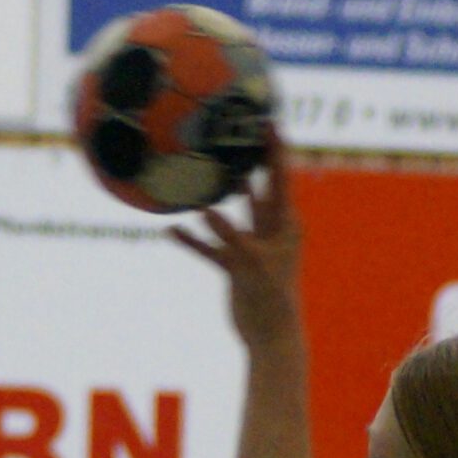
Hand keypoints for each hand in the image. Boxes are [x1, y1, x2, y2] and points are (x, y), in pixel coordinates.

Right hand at [170, 144, 301, 349]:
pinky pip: (210, 248)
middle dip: (247, 163)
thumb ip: (230, 236)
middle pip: (257, 189)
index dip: (274, 150)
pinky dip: (193, 240)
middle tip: (231, 134)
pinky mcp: (235, 266)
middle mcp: (270, 232)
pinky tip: (171, 230)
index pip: (280, 178)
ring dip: (217, 198)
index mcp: (285, 225)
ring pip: (232, 215)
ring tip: (201, 173)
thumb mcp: (252, 265)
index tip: (267, 120)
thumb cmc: (271, 300)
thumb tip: (204, 210)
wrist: (269, 337)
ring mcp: (251, 248)